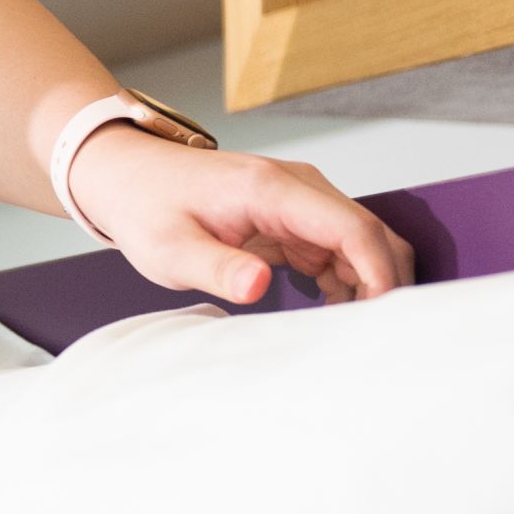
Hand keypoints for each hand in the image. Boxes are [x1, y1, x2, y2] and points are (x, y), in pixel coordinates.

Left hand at [72, 129, 413, 305]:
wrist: (129, 178)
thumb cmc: (147, 209)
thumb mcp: (170, 250)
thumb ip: (217, 269)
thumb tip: (259, 287)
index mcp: (272, 190)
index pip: (353, 228)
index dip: (379, 273)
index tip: (383, 316)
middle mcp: (297, 187)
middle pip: (370, 233)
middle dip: (384, 282)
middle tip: (375, 336)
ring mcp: (298, 200)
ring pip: (360, 243)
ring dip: (366, 284)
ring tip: (352, 333)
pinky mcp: (293, 216)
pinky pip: (338, 248)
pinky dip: (346, 281)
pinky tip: (331, 314)